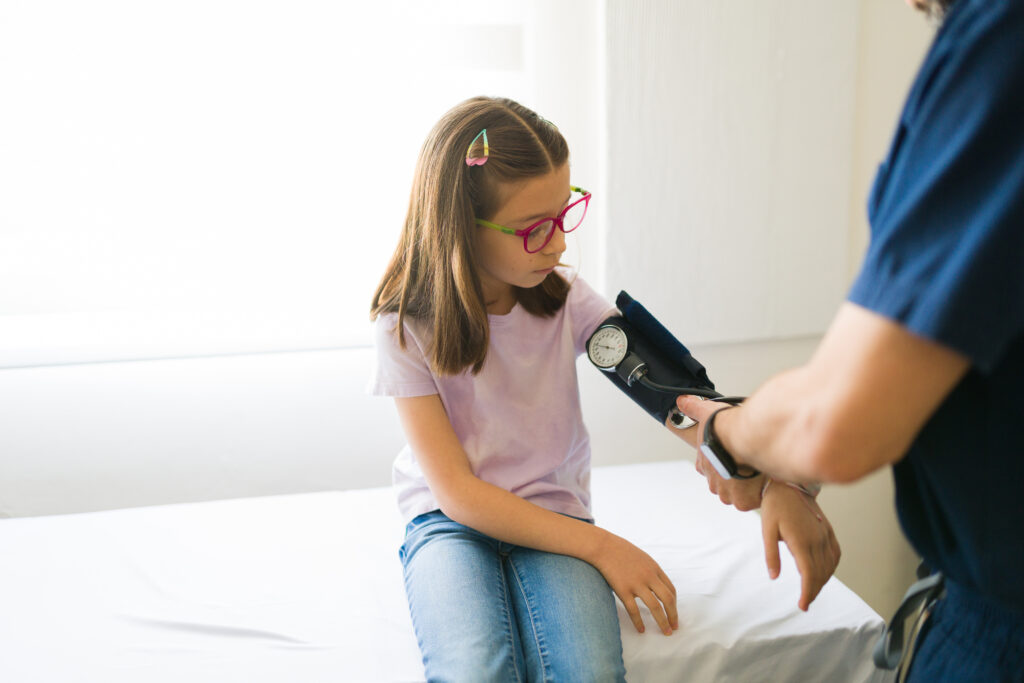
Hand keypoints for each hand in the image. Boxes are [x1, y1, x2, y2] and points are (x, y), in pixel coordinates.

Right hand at [589, 530, 677, 635]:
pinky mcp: (623, 590)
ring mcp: (636, 583)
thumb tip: (656, 586)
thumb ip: (650, 571)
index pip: (671, 590)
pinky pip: (634, 610)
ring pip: (655, 607)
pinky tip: (641, 630)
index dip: (675, 605)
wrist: (603, 546)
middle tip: (674, 628)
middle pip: (668, 599)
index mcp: (654, 568)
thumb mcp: (642, 558)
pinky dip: (639, 622)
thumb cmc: (620, 551)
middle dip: (673, 615)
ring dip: (662, 621)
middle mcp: (649, 576)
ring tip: (665, 632)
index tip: (674, 615)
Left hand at [668, 397, 763, 510]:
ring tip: (763, 470)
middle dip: (741, 478)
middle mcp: (714, 482)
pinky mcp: (744, 501)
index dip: (726, 463)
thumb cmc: (726, 426)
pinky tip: (770, 479)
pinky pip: (757, 500)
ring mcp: (728, 494)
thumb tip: (682, 401)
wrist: (742, 437)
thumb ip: (695, 408)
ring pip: (743, 495)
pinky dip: (765, 492)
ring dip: (753, 486)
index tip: (737, 457)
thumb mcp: (707, 412)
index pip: (712, 470)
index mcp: (704, 465)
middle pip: (729, 486)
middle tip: (753, 464)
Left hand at [760, 480, 840, 610]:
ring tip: (812, 591)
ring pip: (830, 566)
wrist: (788, 484)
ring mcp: (825, 534)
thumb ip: (772, 555)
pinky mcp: (828, 530)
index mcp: (801, 542)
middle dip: (813, 591)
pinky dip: (832, 567)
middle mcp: (817, 540)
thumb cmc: (774, 506)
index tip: (802, 605)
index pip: (809, 575)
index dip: (808, 593)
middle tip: (804, 602)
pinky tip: (825, 572)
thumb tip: (774, 577)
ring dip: (823, 581)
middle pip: (820, 574)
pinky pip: (835, 553)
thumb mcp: (767, 530)